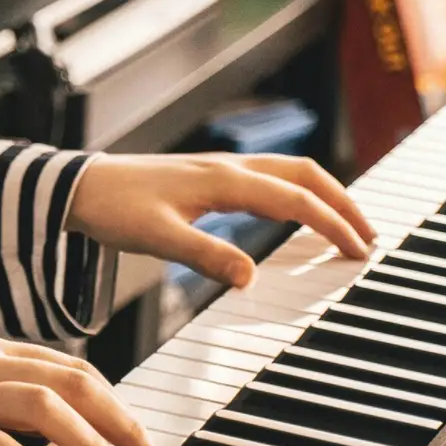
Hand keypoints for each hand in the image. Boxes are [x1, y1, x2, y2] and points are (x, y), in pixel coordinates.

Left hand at [66, 151, 375, 288]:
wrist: (76, 187)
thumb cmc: (113, 208)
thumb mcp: (158, 238)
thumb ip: (206, 256)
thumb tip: (251, 278)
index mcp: (224, 181)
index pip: (295, 199)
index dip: (332, 224)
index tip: (358, 250)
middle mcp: (229, 168)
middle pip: (304, 175)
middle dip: (343, 203)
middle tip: (368, 237)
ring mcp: (221, 168)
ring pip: (289, 172)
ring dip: (323, 194)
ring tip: (346, 224)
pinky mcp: (210, 176)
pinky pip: (269, 178)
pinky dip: (297, 192)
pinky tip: (297, 213)